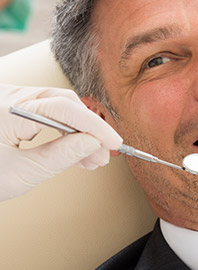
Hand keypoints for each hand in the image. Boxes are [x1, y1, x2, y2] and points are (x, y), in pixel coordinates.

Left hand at [0, 83, 121, 201]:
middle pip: (65, 104)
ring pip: (59, 109)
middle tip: (103, 153)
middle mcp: (11, 97)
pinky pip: (48, 114)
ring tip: (92, 157)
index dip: (95, 126)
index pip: (65, 109)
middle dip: (89, 129)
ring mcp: (12, 100)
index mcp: (8, 109)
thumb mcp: (19, 173)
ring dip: (79, 132)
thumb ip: (60, 156)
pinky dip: (64, 131)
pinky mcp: (14, 108)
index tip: (113, 142)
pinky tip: (75, 148)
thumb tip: (91, 143)